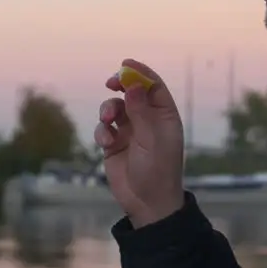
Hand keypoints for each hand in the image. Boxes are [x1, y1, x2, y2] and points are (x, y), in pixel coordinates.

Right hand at [94, 58, 185, 226]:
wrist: (147, 203)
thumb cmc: (157, 170)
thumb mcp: (151, 139)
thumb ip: (141, 111)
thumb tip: (134, 85)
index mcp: (164, 116)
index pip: (153, 86)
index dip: (140, 73)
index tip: (125, 64)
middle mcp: (147, 121)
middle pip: (131, 93)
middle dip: (119, 87)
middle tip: (110, 83)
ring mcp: (130, 132)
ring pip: (114, 109)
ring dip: (108, 110)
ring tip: (107, 120)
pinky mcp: (114, 145)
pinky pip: (104, 129)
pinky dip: (102, 131)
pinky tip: (106, 143)